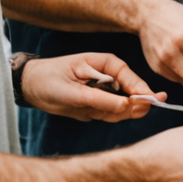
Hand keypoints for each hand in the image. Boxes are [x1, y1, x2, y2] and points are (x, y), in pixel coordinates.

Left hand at [19, 53, 157, 121]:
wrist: (30, 87)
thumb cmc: (50, 80)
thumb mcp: (73, 92)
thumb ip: (101, 100)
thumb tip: (127, 106)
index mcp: (107, 64)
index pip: (131, 78)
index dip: (142, 90)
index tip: (152, 101)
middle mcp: (110, 77)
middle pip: (131, 93)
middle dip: (133, 105)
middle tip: (139, 112)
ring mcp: (106, 91)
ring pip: (123, 106)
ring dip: (117, 114)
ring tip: (95, 110)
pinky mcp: (99, 103)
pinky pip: (111, 114)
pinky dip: (107, 117)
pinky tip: (91, 112)